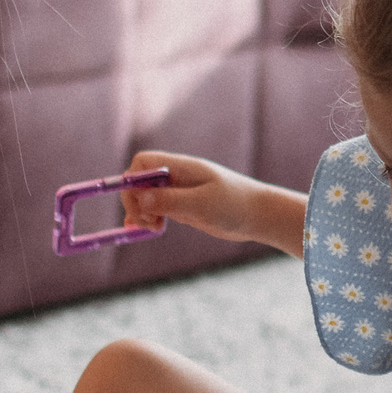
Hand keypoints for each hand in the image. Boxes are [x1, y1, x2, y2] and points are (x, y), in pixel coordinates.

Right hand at [120, 151, 277, 247]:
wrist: (259, 216)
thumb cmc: (235, 204)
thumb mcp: (201, 204)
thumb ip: (171, 200)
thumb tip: (140, 198)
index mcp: (181, 167)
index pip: (143, 162)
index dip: (133, 180)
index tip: (138, 204)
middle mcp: (176, 177)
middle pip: (140, 182)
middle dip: (135, 202)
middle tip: (147, 222)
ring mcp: (178, 192)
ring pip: (146, 198)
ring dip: (141, 213)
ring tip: (153, 228)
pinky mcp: (183, 207)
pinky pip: (157, 210)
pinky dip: (148, 219)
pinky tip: (149, 230)